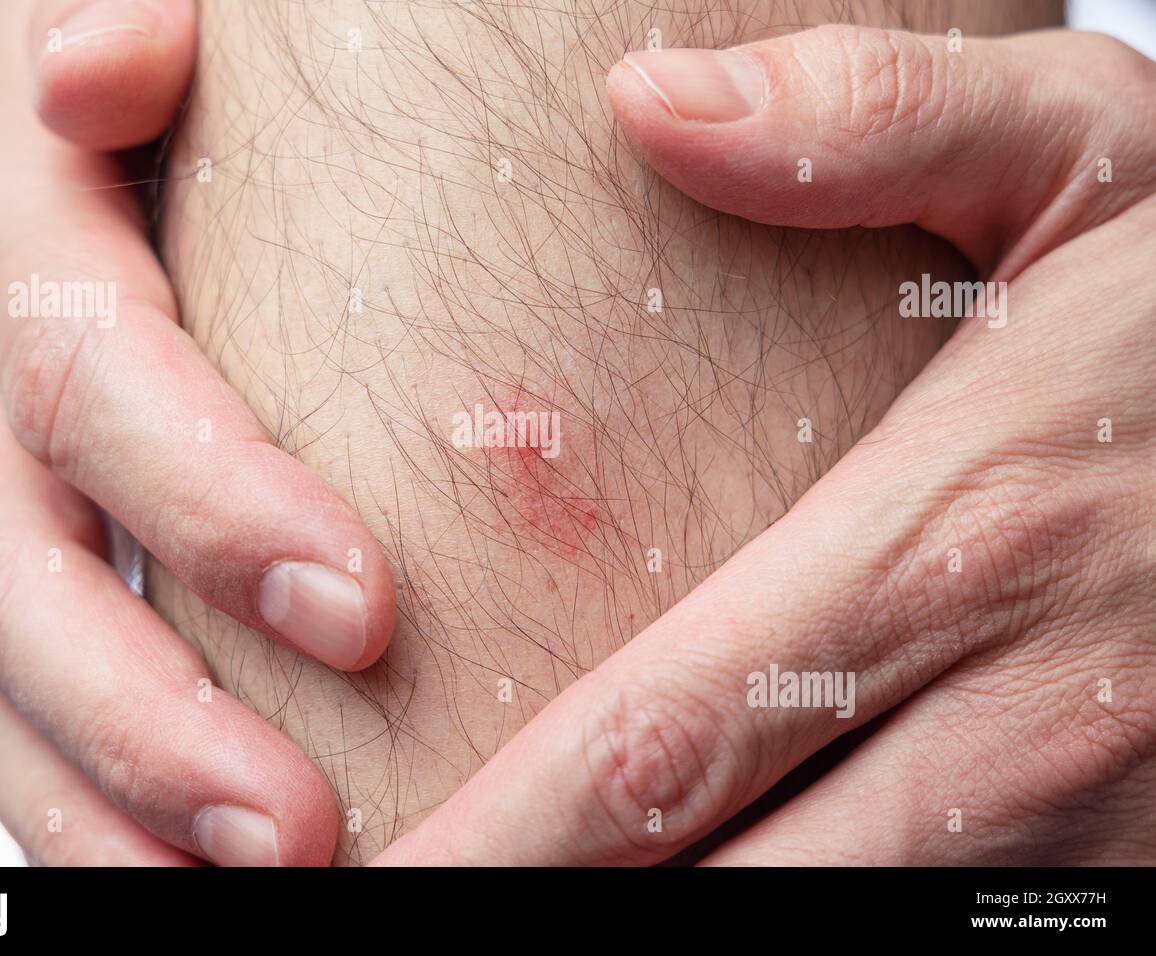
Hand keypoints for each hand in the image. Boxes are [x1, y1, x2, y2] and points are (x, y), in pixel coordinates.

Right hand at [0, 0, 394, 864]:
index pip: (88, 375)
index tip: (367, 611)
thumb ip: (143, 18)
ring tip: (252, 878)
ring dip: (107, 794)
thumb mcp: (175, 11)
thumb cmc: (212, 74)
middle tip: (300, 828)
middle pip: (14, 557)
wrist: (120, 93)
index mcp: (16, 222)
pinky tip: (171, 871)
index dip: (207, 500)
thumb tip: (99, 61)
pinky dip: (74, 800)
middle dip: (153, 708)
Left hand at [375, 25, 1155, 864]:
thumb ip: (872, 122)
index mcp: (959, 541)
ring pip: (819, 935)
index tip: (386, 865)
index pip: (663, 736)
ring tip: (506, 928)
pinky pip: (930, 943)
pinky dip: (795, 934)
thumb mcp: (1091, 159)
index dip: (503, 835)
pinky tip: (702, 901)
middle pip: (718, 881)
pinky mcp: (1134, 872)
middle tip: (400, 917)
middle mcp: (1020, 722)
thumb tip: (648, 102)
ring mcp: (1093, 834)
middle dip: (538, 920)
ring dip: (655, 949)